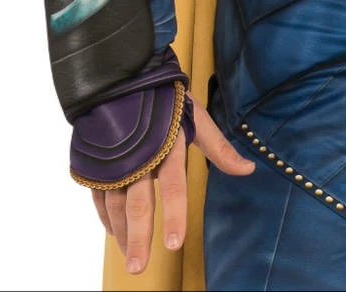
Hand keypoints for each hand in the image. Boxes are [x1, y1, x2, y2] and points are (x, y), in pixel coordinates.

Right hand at [90, 94, 254, 274]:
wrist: (120, 78)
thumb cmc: (165, 98)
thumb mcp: (195, 116)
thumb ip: (219, 148)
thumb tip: (249, 169)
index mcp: (166, 145)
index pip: (172, 186)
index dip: (173, 215)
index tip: (174, 244)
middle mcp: (138, 156)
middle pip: (138, 203)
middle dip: (139, 238)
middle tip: (139, 267)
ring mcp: (114, 161)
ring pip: (115, 205)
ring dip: (122, 233)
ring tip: (131, 258)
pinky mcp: (96, 163)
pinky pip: (99, 196)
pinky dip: (106, 218)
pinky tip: (115, 234)